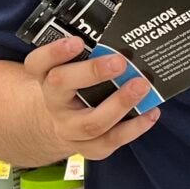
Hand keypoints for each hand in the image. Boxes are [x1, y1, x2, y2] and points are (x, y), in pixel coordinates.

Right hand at [24, 37, 160, 161]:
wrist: (64, 125)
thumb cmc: (78, 87)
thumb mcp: (74, 70)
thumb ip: (92, 55)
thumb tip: (126, 40)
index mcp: (46, 78)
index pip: (38, 63)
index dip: (54, 52)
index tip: (77, 41)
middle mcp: (53, 103)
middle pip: (61, 86)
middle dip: (91, 72)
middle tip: (120, 61)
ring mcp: (69, 129)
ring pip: (90, 122)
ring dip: (120, 103)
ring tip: (142, 85)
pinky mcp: (89, 148)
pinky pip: (111, 140)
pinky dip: (135, 127)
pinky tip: (152, 112)